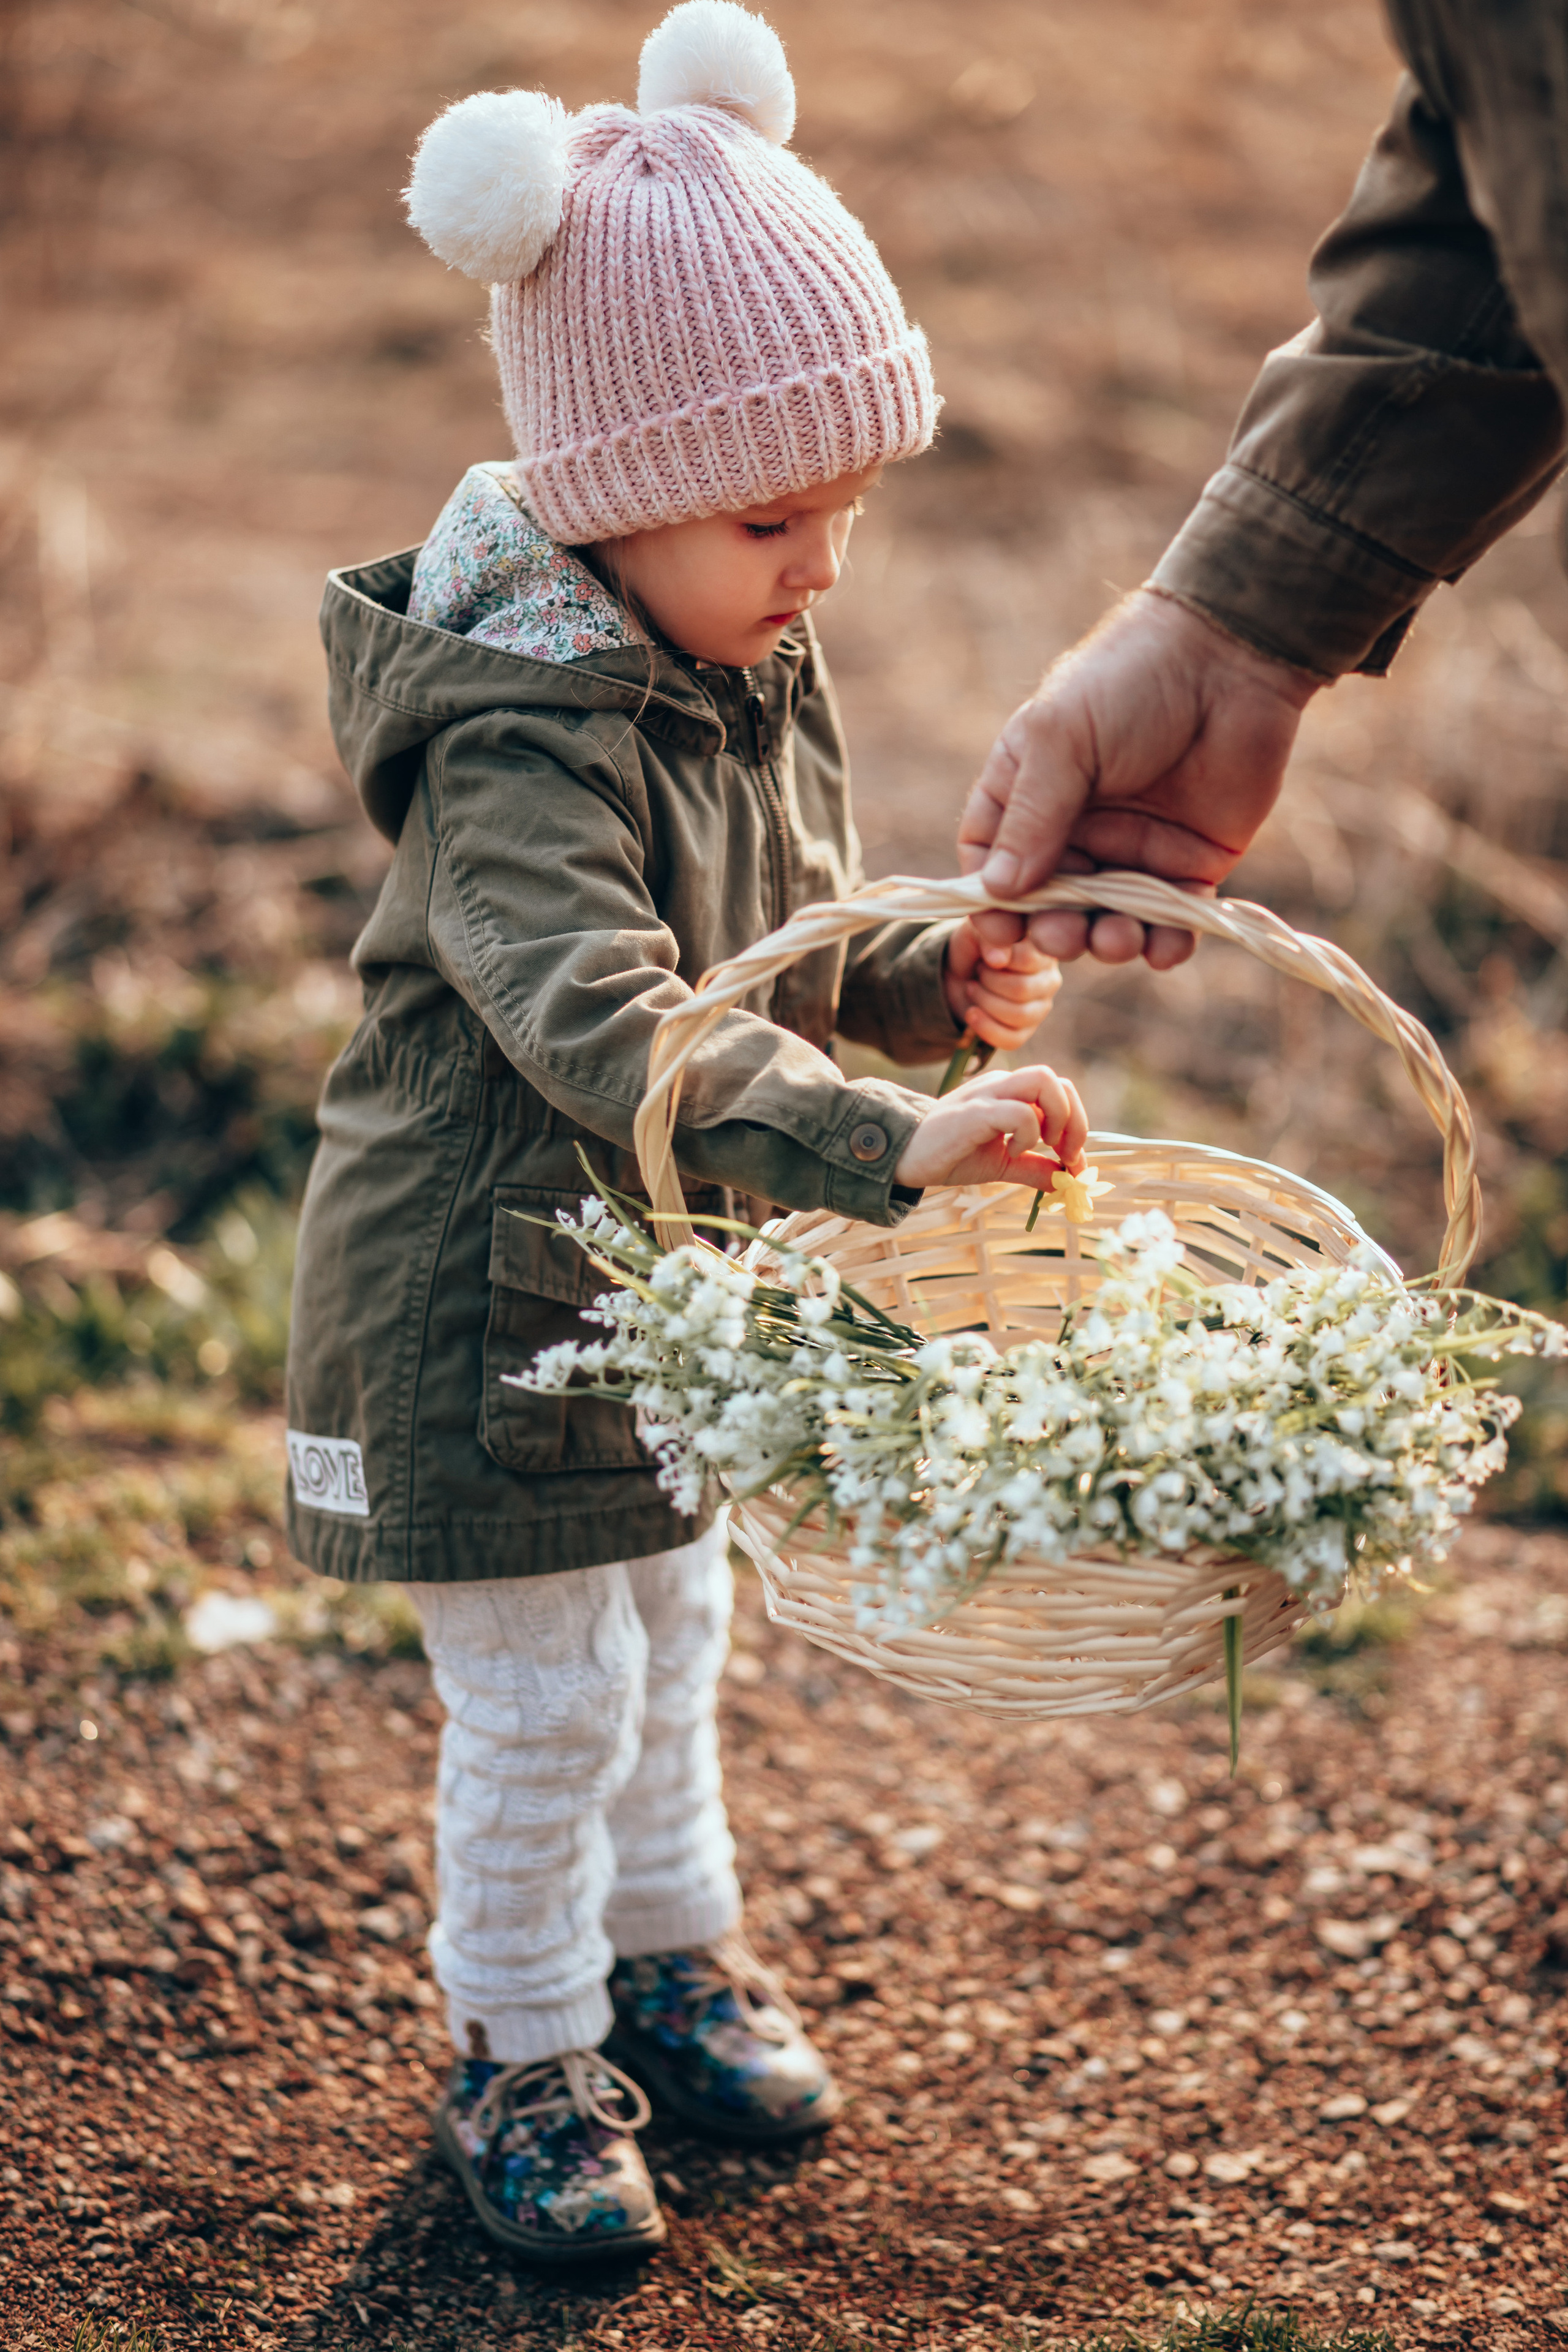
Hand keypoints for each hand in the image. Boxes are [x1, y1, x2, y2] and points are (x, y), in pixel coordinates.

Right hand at [894, 1064, 1086, 1190]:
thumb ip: (1036, 1167)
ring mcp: (990, 1094)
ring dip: (1058, 1118)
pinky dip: (1028, 1134)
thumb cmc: (951, 1154)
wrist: (905, 1156)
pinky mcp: (977, 1111)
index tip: (1071, 1163)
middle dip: (1075, 1122)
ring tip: (1042, 1146)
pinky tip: (1010, 1151)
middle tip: (1064, 1155)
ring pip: (1045, 1080)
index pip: (1061, 1092)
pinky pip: (1020, 1111)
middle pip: (1059, 1082)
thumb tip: (1071, 1181)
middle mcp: (1004, 1085)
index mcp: (1011, 1092)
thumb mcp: (1003, 1164)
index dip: (1077, 1126)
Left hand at [942, 919, 1060, 1051]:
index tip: (985, 956)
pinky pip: (1011, 1040)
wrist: (957, 974)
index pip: (1028, 959)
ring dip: (984, 1002)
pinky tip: (971, 1013)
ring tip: (972, 988)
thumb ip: (990, 935)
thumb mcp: (976, 932)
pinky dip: (985, 1028)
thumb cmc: (974, 948)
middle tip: (978, 973)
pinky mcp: (1025, 1032)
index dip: (998, 959)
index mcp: (1043, 952)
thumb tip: (999, 959)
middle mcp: (1049, 980)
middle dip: (989, 982)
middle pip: (1022, 990)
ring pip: (1018, 1015)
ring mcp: (1040, 1008)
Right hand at [956, 589, 1317, 968]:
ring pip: (1105, 922)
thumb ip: (1031, 817)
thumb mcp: (1061, 741)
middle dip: (1052, 930)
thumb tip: (996, 891)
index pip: (991, 860)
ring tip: (1117, 938)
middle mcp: (1076, 827)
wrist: (1230, 661)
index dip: (990, 903)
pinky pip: (1168, 923)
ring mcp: (1132, 850)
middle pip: (1046, 904)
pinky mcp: (1189, 865)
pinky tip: (1164, 946)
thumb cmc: (1129, 682)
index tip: (998, 934)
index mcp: (1030, 791)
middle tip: (1064, 935)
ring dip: (1105, 942)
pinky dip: (1164, 946)